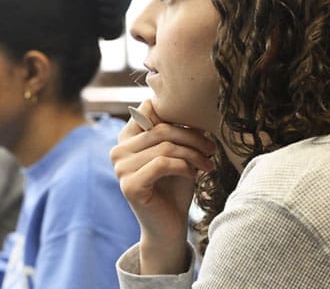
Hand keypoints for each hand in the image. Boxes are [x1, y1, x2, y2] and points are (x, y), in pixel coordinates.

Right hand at [110, 99, 215, 274]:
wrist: (169, 225)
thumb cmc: (175, 187)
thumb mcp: (177, 153)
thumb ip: (175, 130)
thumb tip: (190, 104)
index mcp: (126, 138)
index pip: (148, 109)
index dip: (176, 115)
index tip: (200, 129)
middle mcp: (118, 150)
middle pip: (161, 129)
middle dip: (192, 138)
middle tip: (211, 149)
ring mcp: (120, 169)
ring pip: (164, 147)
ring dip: (193, 155)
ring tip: (207, 164)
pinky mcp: (130, 186)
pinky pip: (163, 164)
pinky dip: (184, 167)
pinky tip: (195, 175)